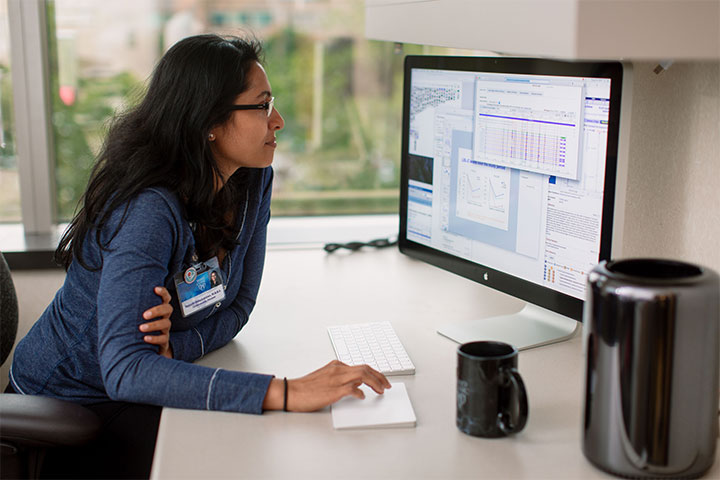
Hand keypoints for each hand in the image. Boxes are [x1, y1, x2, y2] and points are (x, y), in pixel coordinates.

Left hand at [139, 286, 172, 358]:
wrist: (146, 349)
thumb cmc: (138, 329)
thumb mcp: (137, 317)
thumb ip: (132, 309)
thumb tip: (113, 298)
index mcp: (159, 310)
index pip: (165, 298)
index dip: (163, 292)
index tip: (155, 289)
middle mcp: (164, 318)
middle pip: (167, 309)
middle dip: (157, 310)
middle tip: (144, 315)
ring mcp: (164, 330)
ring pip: (166, 323)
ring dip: (153, 325)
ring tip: (141, 328)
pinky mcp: (164, 341)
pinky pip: (163, 339)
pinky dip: (154, 338)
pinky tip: (145, 338)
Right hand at [262, 360, 391, 411]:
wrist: (291, 391)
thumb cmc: (306, 388)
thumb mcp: (325, 378)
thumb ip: (341, 379)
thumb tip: (357, 384)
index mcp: (336, 365)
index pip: (361, 366)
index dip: (375, 373)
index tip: (382, 380)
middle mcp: (338, 369)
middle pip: (365, 368)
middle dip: (380, 376)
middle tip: (387, 385)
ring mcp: (336, 379)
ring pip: (362, 375)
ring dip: (375, 382)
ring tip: (381, 390)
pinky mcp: (333, 390)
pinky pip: (352, 388)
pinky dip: (360, 392)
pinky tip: (362, 397)